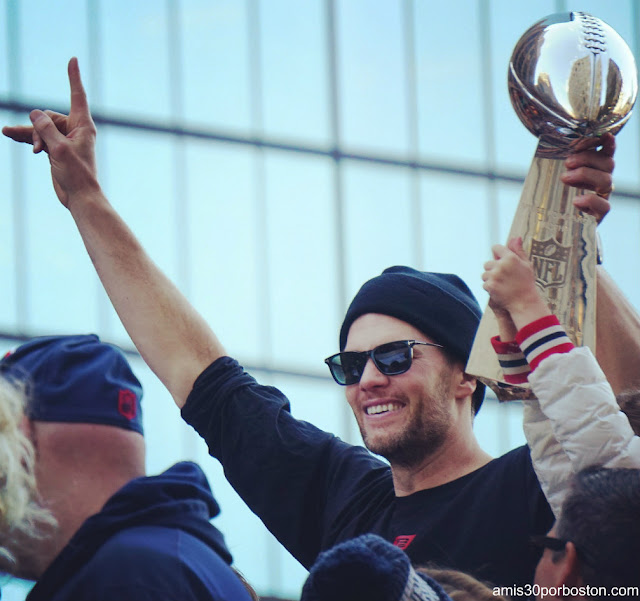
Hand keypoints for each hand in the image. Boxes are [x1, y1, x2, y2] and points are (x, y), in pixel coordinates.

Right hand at [2, 57, 98, 208]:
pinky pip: (39, 138)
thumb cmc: (76, 173)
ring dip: (27, 132)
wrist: (78, 196)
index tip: (73, 59)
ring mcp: (65, 140)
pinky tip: (11, 136)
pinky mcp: (56, 150)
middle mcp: (76, 130)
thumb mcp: (58, 148)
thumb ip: (45, 128)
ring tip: (7, 132)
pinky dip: (28, 139)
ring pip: (41, 128)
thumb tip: (34, 112)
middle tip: (39, 147)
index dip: (73, 77)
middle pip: (50, 117)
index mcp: (83, 126)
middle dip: (38, 128)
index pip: (77, 96)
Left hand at [482, 237, 546, 319]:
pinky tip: (499, 291)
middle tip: (505, 278)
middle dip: (493, 270)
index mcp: (511, 257)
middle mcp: (502, 265)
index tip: (502, 262)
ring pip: (484, 274)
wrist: (525, 303)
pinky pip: (484, 284)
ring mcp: (495, 275)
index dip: (498, 255)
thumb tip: (516, 237)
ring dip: (490, 279)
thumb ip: (518, 251)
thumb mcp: (526, 265)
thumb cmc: (526, 283)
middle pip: (488, 263)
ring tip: (502, 285)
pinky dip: (490, 288)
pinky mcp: (490, 285)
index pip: (495, 248)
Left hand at [561, 133, 614, 223]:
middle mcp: (601, 182)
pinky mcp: (599, 216)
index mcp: (594, 170)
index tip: (603, 135)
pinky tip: (576, 201)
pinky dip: (591, 201)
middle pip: (607, 164)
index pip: (606, 153)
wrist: (558, 230)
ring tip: (565, 178)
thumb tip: (547, 148)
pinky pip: (604, 206)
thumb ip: (556, 166)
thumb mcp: (554, 180)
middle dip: (588, 158)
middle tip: (568, 162)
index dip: (607, 143)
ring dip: (586, 175)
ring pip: (607, 181)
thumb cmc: (555, 201)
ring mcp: (602, 198)